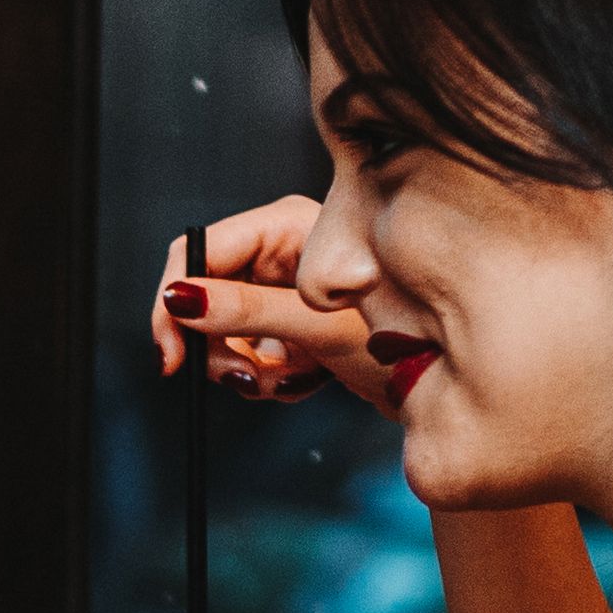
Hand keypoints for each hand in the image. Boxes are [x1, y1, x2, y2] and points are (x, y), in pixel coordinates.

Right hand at [149, 207, 407, 410]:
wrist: (440, 386)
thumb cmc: (403, 344)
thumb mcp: (318, 328)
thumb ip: (246, 310)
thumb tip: (181, 300)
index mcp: (286, 226)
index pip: (199, 251)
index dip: (175, 303)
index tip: (172, 356)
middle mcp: (281, 250)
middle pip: (205, 295)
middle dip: (219, 347)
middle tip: (248, 380)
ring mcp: (284, 288)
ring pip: (222, 332)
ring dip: (247, 369)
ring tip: (290, 380)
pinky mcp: (290, 323)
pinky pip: (248, 352)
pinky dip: (267, 376)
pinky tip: (303, 380)